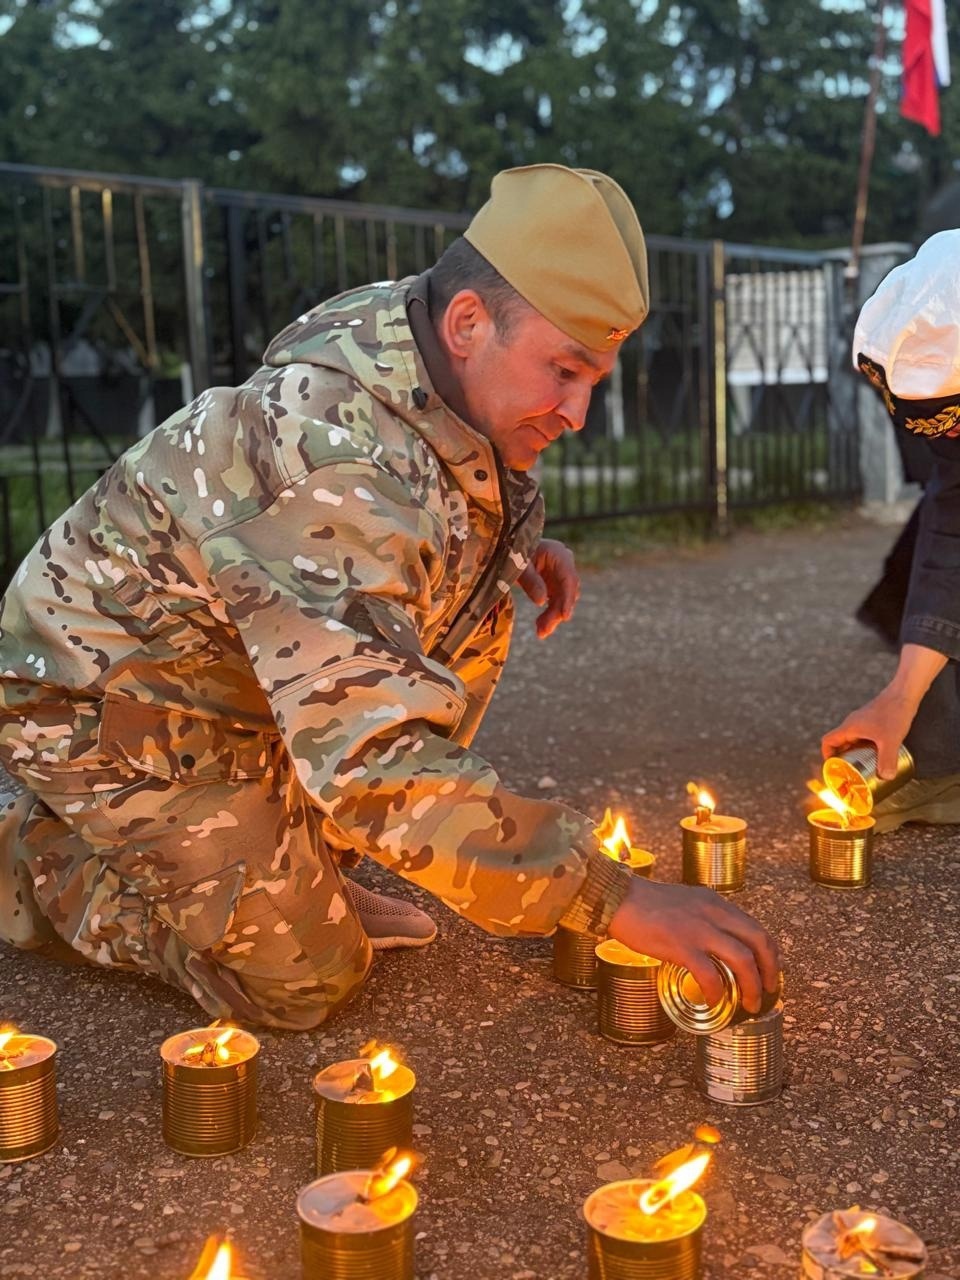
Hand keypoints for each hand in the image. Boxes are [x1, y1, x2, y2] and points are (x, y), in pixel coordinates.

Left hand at [518, 538, 579, 638]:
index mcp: (558, 553)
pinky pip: (555, 603)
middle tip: (544, 630)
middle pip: (567, 592)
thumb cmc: (512, 551)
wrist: (507, 548)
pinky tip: (540, 628)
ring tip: (541, 633)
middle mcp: (563, 565)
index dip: (568, 598)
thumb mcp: (518, 564)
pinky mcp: (553, 586)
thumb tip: (542, 602)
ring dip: (553, 617)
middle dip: (557, 612)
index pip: (568, 578)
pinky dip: (548, 615)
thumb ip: (530, 580)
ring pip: (562, 600)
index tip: (565, 616)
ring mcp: (559, 576)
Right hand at [608, 879, 780, 1013]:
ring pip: (742, 959)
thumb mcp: (686, 901)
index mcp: (715, 903)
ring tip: (749, 1004)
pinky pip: (709, 974)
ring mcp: (699, 929)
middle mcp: (713, 913)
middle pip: (759, 941)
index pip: (756, 927)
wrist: (618, 898)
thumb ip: (704, 916)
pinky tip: (714, 1002)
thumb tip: (715, 941)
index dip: (769, 953)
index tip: (768, 971)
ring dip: (751, 986)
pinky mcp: (681, 945)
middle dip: (770, 970)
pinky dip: (717, 992)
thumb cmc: (646, 902)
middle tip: (769, 991)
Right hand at [821, 687, 919, 779]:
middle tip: (852, 772)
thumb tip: (886, 778)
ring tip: (866, 766)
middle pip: (840, 743)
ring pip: (852, 740)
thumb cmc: (894, 713)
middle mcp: (852, 724)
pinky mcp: (873, 720)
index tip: (834, 767)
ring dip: (855, 753)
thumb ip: (887, 760)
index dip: (827, 756)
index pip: (828, 742)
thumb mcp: (890, 740)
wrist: (905, 693)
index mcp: (849, 728)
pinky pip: (863, 736)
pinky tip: (880, 753)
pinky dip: (866, 746)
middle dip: (844, 758)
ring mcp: (863, 721)